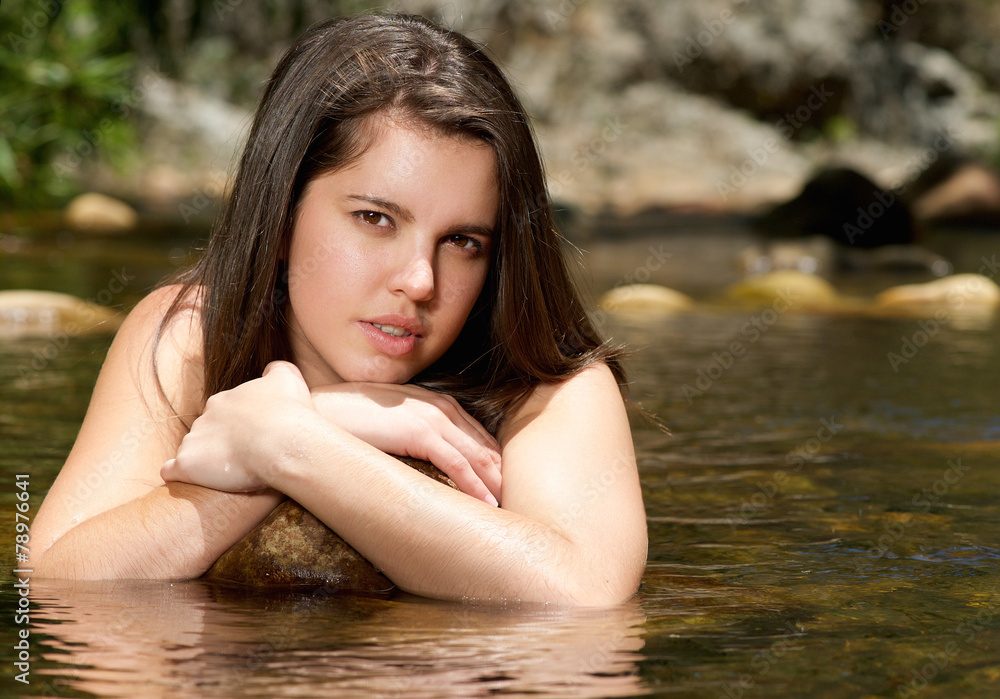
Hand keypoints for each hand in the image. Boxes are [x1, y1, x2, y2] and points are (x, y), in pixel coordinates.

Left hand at [161, 361, 315, 491]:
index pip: (224, 412)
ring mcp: (193, 440)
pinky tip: (194, 479)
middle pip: (206, 430)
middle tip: (244, 456)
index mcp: (224, 400)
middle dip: (221, 442)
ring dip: (205, 459)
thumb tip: (270, 371)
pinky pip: (172, 470)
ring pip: (192, 449)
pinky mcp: (187, 464)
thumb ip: (276, 370)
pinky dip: (179, 474)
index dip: (239, 426)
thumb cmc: (291, 413)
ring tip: (228, 473)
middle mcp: (205, 416)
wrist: (284, 443)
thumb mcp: (288, 379)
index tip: (254, 437)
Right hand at [310, 382, 501, 505]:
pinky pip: (457, 464)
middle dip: (501, 473)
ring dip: (495, 483)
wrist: (312, 411)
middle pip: (482, 444)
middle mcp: (438, 406)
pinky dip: (475, 485)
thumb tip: (420, 463)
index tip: (502, 487)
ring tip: (509, 509)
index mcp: (432, 401)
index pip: (474, 435)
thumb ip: (409, 434)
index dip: (491, 462)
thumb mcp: (386, 422)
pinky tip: (486, 504)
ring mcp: (430, 417)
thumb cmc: (343, 421)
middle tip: (517, 502)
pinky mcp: (419, 432)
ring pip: (476, 455)